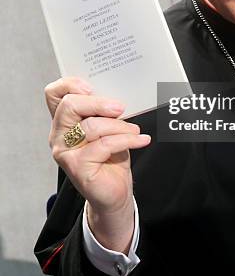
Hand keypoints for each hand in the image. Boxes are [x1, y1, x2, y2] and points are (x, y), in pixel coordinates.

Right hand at [45, 77, 150, 249]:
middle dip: (98, 103)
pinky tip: (140, 140)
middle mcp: (59, 135)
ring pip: (91, 126)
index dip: (69, 84)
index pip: (54, 94)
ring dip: (119, 126)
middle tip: (120, 108)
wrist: (115, 191)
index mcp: (64, 120)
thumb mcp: (108, 126)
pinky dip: (127, 140)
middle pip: (70, 105)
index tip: (92, 86)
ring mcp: (65, 152)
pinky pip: (104, 145)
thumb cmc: (111, 155)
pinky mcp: (77, 167)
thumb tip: (117, 95)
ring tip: (134, 131)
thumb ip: (104, 111)